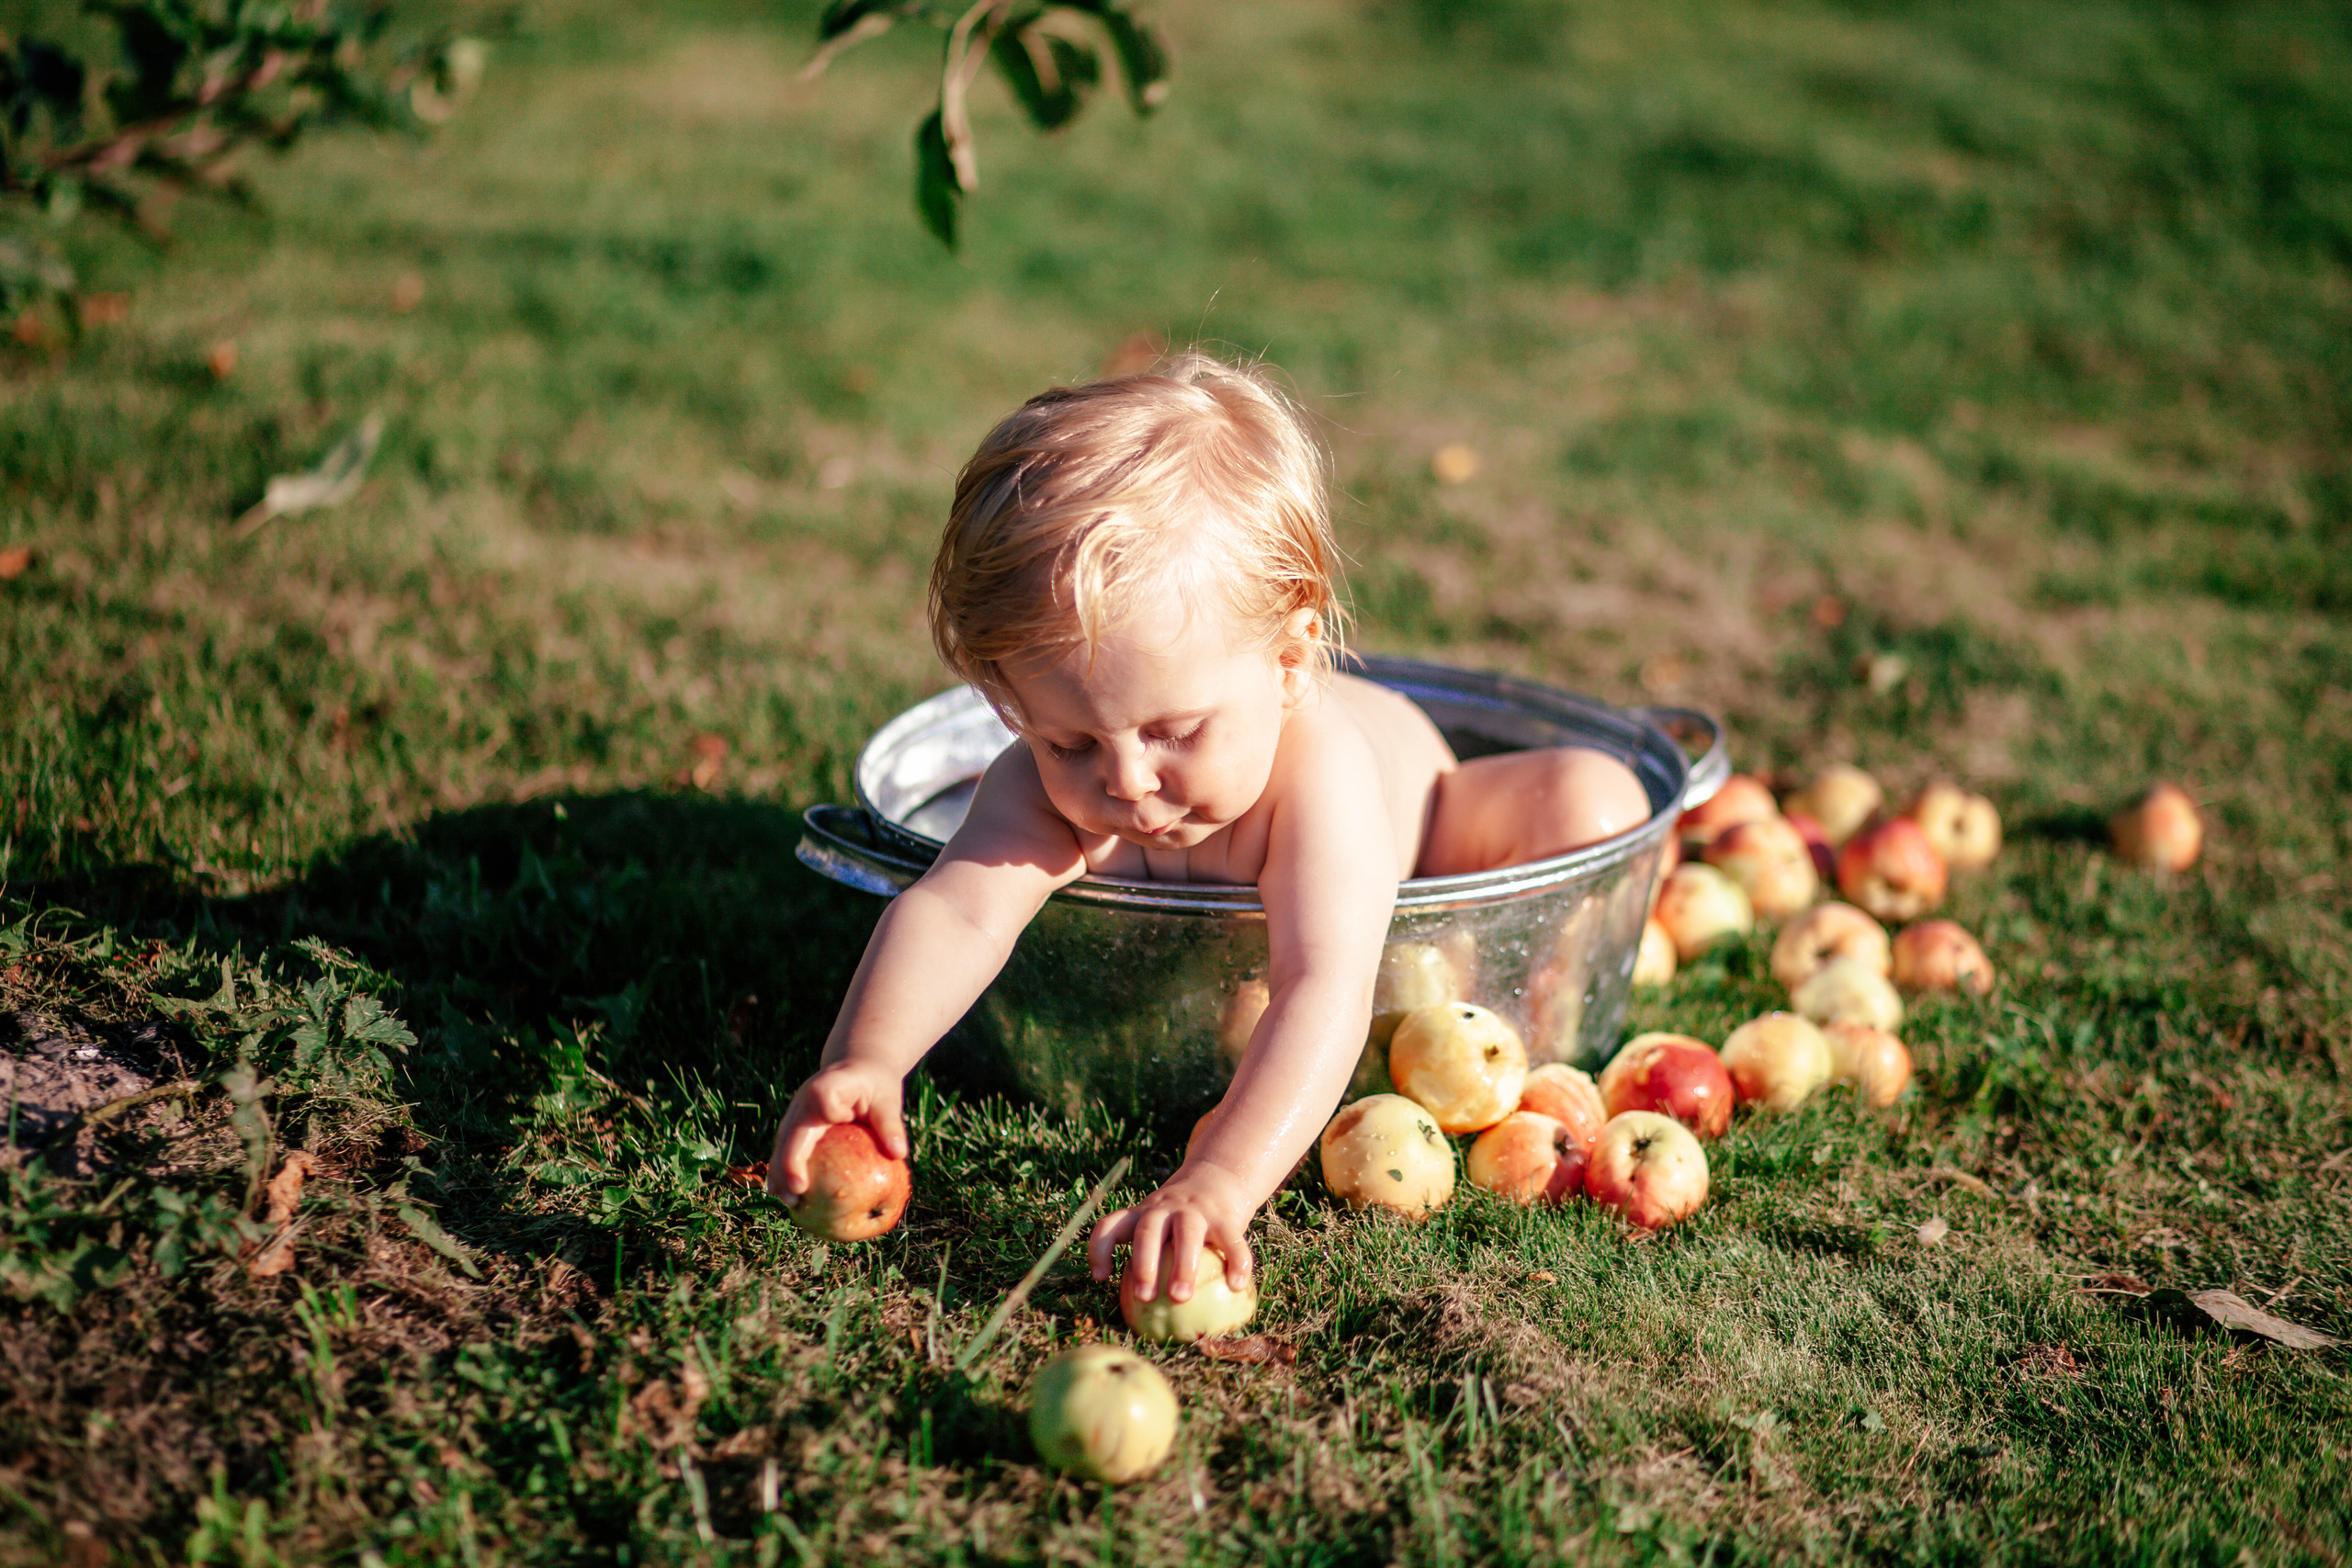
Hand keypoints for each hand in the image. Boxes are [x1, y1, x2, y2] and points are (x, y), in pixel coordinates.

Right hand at [766, 1061, 905, 1199]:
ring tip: (789, 1203)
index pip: (823, 1096)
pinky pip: (787, 1153)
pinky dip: (786, 1176)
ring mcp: (795, 1116)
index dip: (830, 1110)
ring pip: (783, 1146)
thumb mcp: (887, 1098)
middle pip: (791, 1131)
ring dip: (781, 1174)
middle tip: (797, 1192)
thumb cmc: (875, 1084)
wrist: (856, 1068)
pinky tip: (792, 1201)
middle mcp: (804, 1102)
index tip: (843, 1118)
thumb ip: (890, 1122)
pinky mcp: (795, 1130)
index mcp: (827, 1086)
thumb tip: (898, 1154)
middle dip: (789, 1162)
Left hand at [1087, 1160, 1255, 1303]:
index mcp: (1142, 1214)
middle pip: (1148, 1231)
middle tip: (1144, 1297)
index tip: (1101, 1277)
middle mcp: (1165, 1209)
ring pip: (1187, 1233)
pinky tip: (1236, 1285)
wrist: (1218, 1179)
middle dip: (1144, 1264)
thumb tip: (1144, 1316)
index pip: (1111, 1225)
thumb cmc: (1182, 1218)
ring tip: (1181, 1297)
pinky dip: (1236, 1261)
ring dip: (1183, 1265)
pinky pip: (1231, 1240)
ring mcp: (1195, 1210)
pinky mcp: (1226, 1216)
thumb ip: (1152, 1259)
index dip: (1100, 1248)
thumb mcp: (1160, 1226)